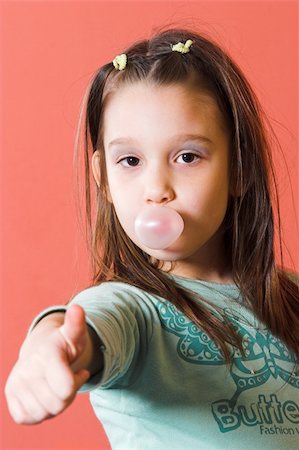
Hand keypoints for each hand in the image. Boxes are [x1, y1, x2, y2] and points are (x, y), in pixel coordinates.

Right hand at [5, 305, 90, 424]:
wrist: (39, 348)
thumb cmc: (63, 343)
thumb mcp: (73, 333)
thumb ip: (77, 323)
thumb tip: (77, 309)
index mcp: (45, 354)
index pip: (66, 388)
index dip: (78, 382)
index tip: (81, 371)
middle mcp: (27, 368)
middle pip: (58, 404)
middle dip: (69, 396)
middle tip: (68, 381)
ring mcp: (16, 383)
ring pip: (44, 414)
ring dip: (55, 405)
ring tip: (56, 387)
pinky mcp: (10, 395)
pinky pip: (28, 418)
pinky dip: (40, 412)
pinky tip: (44, 396)